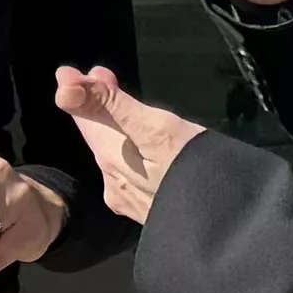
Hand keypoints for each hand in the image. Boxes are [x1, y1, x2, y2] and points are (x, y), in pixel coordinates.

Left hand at [51, 66, 205, 224]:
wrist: (229, 221)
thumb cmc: (196, 169)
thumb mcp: (154, 129)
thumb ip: (110, 107)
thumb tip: (63, 91)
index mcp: (111, 159)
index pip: (84, 118)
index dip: (78, 91)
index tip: (74, 72)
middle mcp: (115, 182)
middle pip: (99, 136)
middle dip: (97, 104)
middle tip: (98, 77)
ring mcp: (133, 200)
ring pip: (114, 154)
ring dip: (113, 124)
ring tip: (117, 103)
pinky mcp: (152, 210)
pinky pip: (131, 172)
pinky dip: (130, 149)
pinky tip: (141, 146)